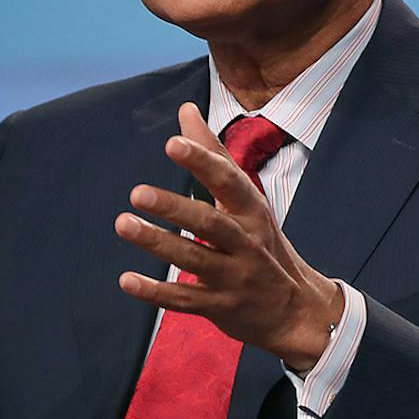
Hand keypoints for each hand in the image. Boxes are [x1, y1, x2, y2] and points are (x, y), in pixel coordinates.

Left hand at [114, 103, 344, 370]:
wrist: (294, 308)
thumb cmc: (262, 243)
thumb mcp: (247, 200)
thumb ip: (213, 155)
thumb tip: (186, 110)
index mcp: (253, 211)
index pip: (229, 182)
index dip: (202, 162)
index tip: (173, 143)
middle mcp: (246, 242)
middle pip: (210, 223)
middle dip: (175, 207)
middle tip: (137, 193)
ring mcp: (234, 277)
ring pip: (193, 259)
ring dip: (157, 243)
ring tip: (124, 224)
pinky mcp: (220, 307)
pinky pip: (185, 299)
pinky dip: (156, 291)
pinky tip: (127, 280)